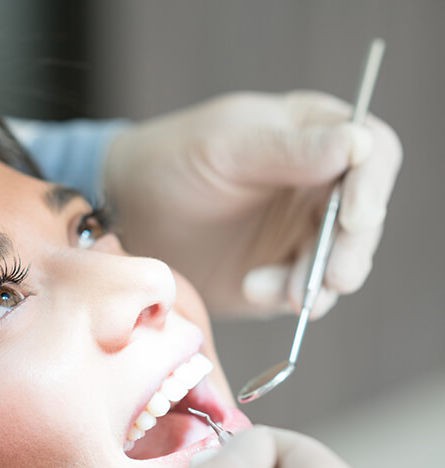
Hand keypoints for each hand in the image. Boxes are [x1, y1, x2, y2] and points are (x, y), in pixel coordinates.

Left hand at [105, 91, 401, 317]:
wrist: (129, 212)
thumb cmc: (171, 161)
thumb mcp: (225, 148)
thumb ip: (289, 150)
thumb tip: (358, 144)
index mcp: (312, 136)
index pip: (371, 154)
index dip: (372, 186)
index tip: (354, 217)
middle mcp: (315, 187)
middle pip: (364, 219)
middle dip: (351, 250)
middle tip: (333, 278)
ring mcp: (299, 233)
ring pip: (339, 262)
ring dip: (320, 281)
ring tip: (281, 291)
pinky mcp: (279, 272)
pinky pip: (302, 291)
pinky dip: (288, 297)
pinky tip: (253, 288)